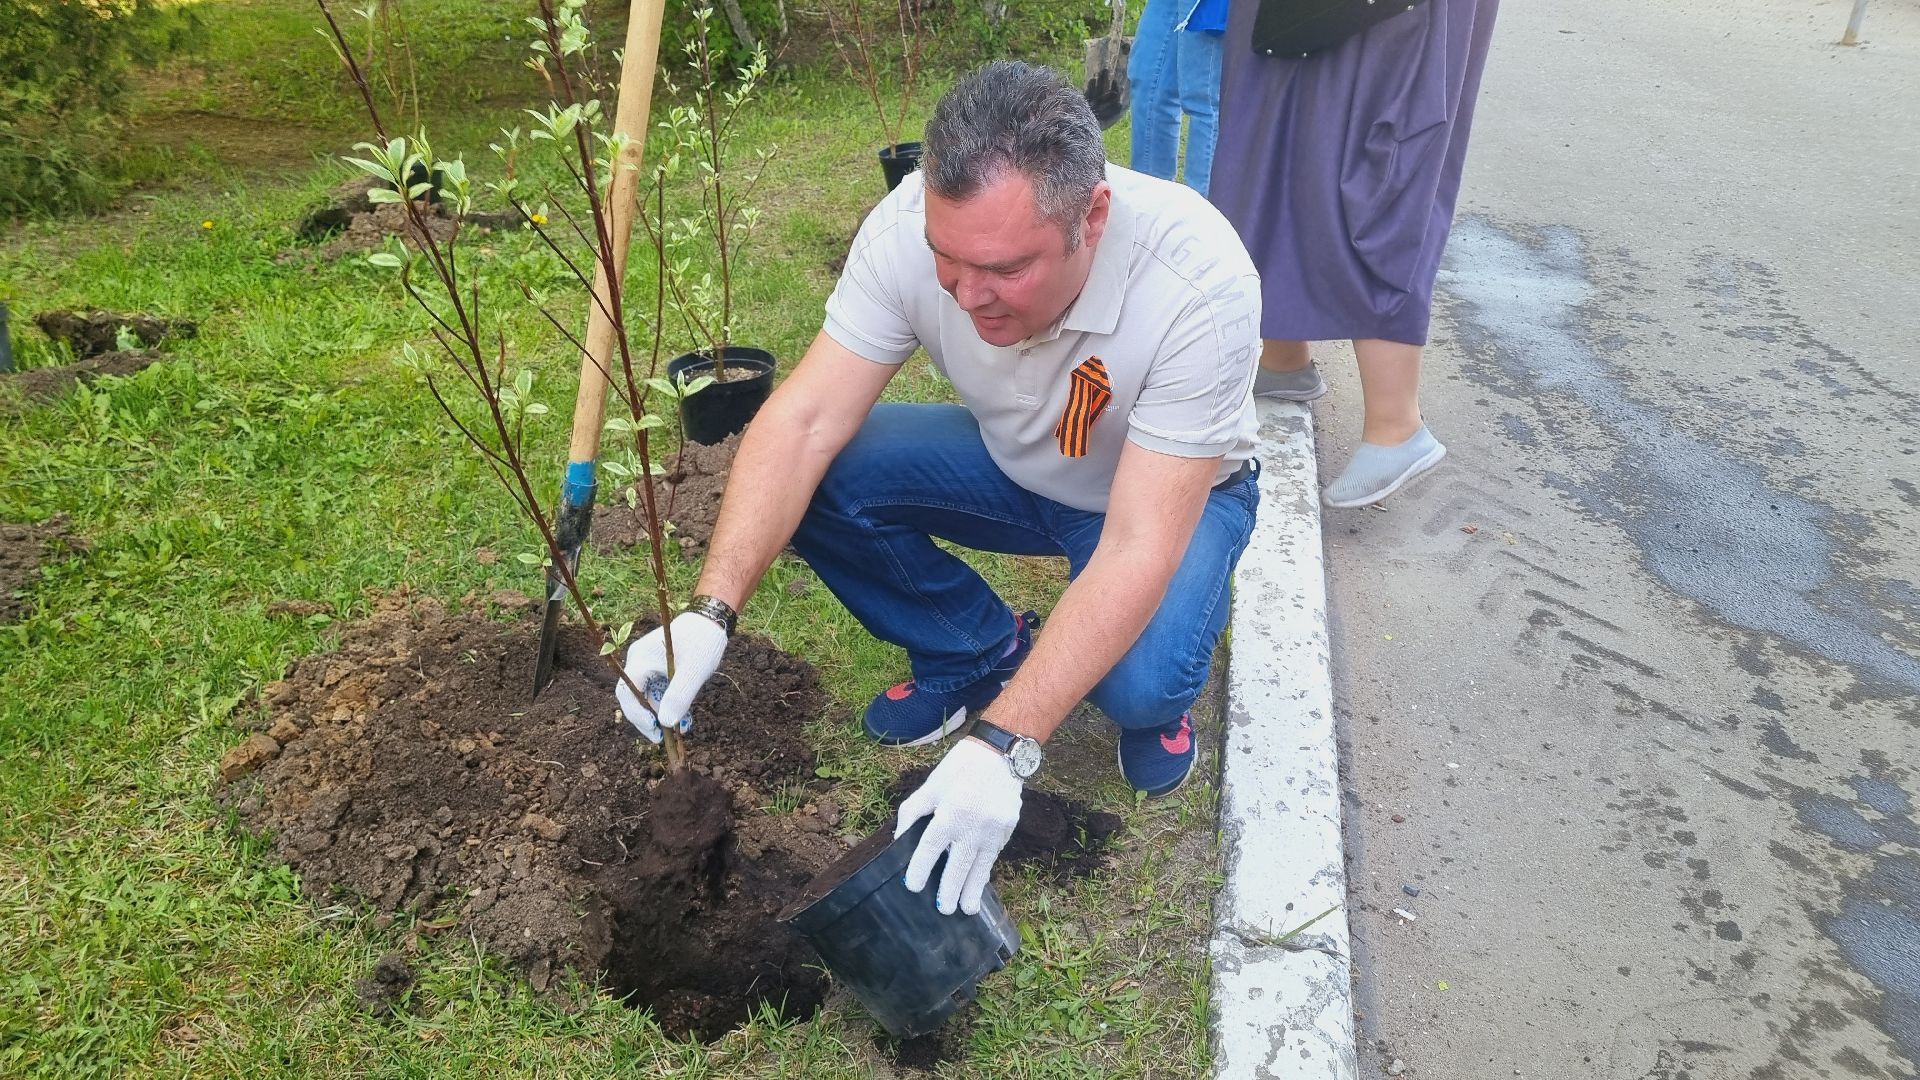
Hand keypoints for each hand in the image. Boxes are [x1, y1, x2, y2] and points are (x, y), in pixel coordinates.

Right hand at [615, 613, 727, 741]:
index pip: (627, 694)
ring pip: (644, 696)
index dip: (638, 716)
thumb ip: (679, 696)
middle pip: (632, 697)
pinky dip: (665, 703)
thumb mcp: (694, 671)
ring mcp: (646, 663)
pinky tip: (682, 715)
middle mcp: (638, 661)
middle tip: (663, 737)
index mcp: (640, 659)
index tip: (656, 732)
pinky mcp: (656, 666)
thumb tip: (665, 722)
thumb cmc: (703, 641)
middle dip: (647, 719)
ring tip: (679, 727)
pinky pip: (654, 689)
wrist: (712, 619)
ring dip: (658, 713)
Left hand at [895, 738, 1022, 915]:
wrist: (1000, 753)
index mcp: (950, 812)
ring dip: (973, 889)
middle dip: (950, 890)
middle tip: (944, 910)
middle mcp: (973, 825)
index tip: (912, 886)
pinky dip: (985, 868)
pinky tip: (979, 880)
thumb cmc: (960, 768)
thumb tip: (900, 839)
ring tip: (967, 909)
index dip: (919, 868)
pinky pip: (993, 854)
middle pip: (958, 865)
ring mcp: (994, 829)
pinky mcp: (1008, 828)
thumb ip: (913, 811)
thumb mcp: (931, 785)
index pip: (931, 847)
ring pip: (981, 866)